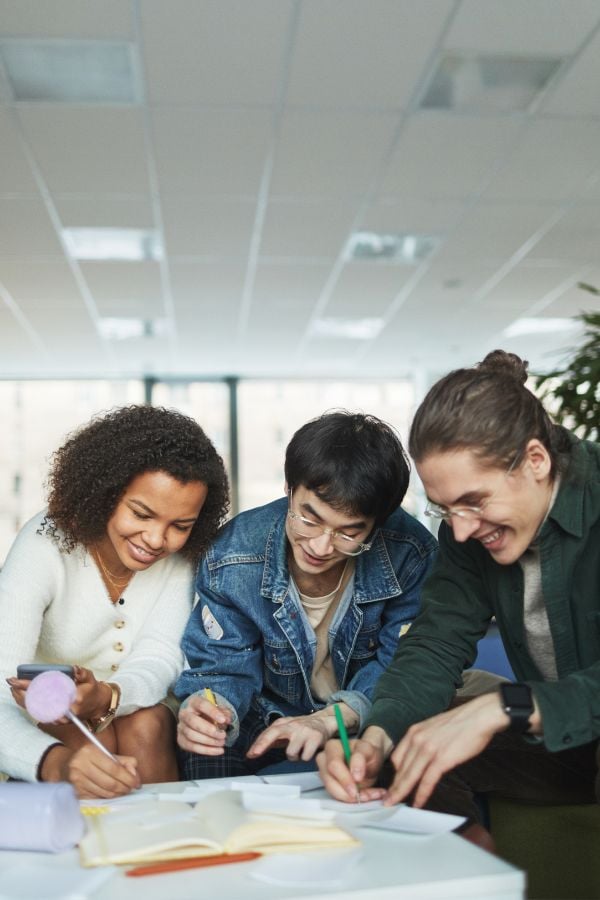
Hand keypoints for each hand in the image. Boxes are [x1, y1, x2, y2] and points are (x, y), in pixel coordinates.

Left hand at [6, 668, 106, 723]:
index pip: (49, 692)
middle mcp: (66, 711)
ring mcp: (61, 717)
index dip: (33, 686)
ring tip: (14, 688)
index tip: (21, 681)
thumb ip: (82, 673)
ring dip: (24, 699)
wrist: (97, 706)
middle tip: (12, 681)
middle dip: (24, 692)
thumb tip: (74, 669)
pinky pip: (40, 713)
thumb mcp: (90, 678)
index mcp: (74, 699)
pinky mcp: (58, 720)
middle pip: (39, 702)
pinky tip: (22, 698)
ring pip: (38, 709)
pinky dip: (29, 706)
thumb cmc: (92, 689)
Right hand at [40, 743, 139, 799]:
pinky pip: (96, 797)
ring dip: (116, 794)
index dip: (128, 777)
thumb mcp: (106, 754)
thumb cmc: (89, 759)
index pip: (114, 768)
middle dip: (124, 787)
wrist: (64, 765)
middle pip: (109, 782)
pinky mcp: (74, 792)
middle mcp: (80, 765)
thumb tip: (135, 775)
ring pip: (103, 792)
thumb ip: (123, 761)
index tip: (136, 783)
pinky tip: (110, 793)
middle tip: (131, 789)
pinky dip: (106, 797)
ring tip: (122, 791)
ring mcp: (76, 780)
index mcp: (90, 751)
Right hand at [177, 693, 231, 755]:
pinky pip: (192, 747)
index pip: (201, 705)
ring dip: (209, 741)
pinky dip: (206, 750)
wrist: (198, 717)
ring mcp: (181, 727)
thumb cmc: (210, 712)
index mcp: (193, 702)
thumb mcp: (218, 709)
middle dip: (209, 730)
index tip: (223, 720)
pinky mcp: (181, 740)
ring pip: (191, 736)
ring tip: (222, 743)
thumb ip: (224, 713)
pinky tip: (219, 750)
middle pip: (193, 721)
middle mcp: (184, 714)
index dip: (212, 712)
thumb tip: (227, 720)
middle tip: (223, 735)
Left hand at [247, 714, 332, 761]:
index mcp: (284, 724)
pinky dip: (305, 757)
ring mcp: (304, 731)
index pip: (269, 732)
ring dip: (294, 757)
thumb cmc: (302, 729)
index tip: (250, 754)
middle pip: (274, 733)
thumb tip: (253, 753)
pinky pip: (305, 757)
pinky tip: (309, 751)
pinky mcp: (315, 738)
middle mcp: (293, 725)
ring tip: (300, 751)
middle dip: (263, 744)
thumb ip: (271, 740)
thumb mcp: (286, 730)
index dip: (258, 743)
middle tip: (255, 754)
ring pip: (291, 753)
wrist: (325, 721)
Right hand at [316, 731, 388, 802]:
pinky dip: (352, 801)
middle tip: (364, 795)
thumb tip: (355, 775)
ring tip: (368, 795)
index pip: (333, 765)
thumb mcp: (369, 750)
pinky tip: (366, 796)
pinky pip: (337, 798)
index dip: (345, 777)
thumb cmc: (367, 754)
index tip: (358, 783)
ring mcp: (325, 774)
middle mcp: (324, 760)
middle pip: (329, 781)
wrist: (369, 763)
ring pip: (332, 792)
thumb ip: (360, 758)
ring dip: (351, 798)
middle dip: (347, 792)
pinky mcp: (329, 786)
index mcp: (333, 747)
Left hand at [384, 693, 508, 808]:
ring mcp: (428, 749)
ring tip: (395, 805)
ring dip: (402, 793)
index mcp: (415, 731)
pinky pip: (427, 781)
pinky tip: (418, 803)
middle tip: (388, 801)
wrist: (479, 716)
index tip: (393, 785)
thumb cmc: (461, 723)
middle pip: (400, 769)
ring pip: (409, 777)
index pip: (397, 758)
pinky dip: (421, 794)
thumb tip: (422, 757)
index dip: (394, 775)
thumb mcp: (434, 728)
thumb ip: (425, 741)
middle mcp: (417, 739)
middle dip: (394, 787)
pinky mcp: (441, 759)